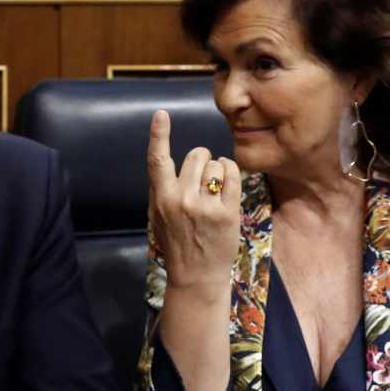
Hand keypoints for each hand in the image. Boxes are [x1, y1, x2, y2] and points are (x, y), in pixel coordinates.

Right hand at [147, 109, 241, 297]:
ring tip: (215, 188)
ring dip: (218, 170)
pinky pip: (233, 175)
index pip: (157, 159)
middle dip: (201, 160)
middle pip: (196, 155)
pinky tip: (228, 183)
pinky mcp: (227, 212)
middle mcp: (182, 199)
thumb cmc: (177, 243)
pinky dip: (232, 173)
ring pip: (216, 164)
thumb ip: (163, 189)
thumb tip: (170, 162)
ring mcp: (205, 206)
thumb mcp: (158, 216)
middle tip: (202, 177)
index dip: (158, 134)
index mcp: (161, 198)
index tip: (161, 114)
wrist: (196, 276)